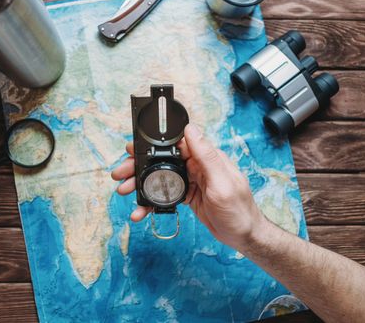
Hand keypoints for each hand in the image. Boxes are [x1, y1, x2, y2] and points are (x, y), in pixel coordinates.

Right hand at [111, 123, 265, 248]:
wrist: (244, 236)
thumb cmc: (239, 210)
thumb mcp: (222, 183)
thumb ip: (207, 156)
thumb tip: (191, 129)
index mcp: (206, 158)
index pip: (175, 144)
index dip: (151, 145)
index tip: (133, 148)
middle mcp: (197, 166)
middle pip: (162, 160)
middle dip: (139, 166)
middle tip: (120, 173)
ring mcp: (192, 181)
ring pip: (160, 177)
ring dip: (141, 184)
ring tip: (124, 191)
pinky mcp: (188, 195)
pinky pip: (166, 194)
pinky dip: (152, 201)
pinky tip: (141, 210)